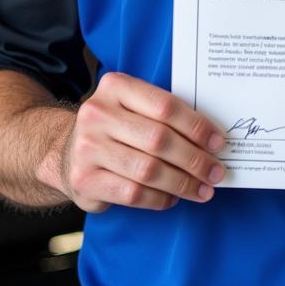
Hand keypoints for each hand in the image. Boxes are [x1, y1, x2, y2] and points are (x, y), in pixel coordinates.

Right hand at [40, 72, 226, 212]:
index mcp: (115, 87)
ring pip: (148, 170)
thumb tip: (211, 138)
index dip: (197, 126)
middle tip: (217, 172)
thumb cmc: (115, 127)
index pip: (166, 106)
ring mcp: (87, 148)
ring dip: (183, 183)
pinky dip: (159, 198)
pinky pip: (133, 193)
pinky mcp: (84, 180)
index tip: (219, 143)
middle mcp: (98, 114)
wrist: (65, 151)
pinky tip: (173, 198)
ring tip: (203, 190)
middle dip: (195, 159)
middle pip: (159, 140)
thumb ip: (163, 113)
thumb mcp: (132, 106)